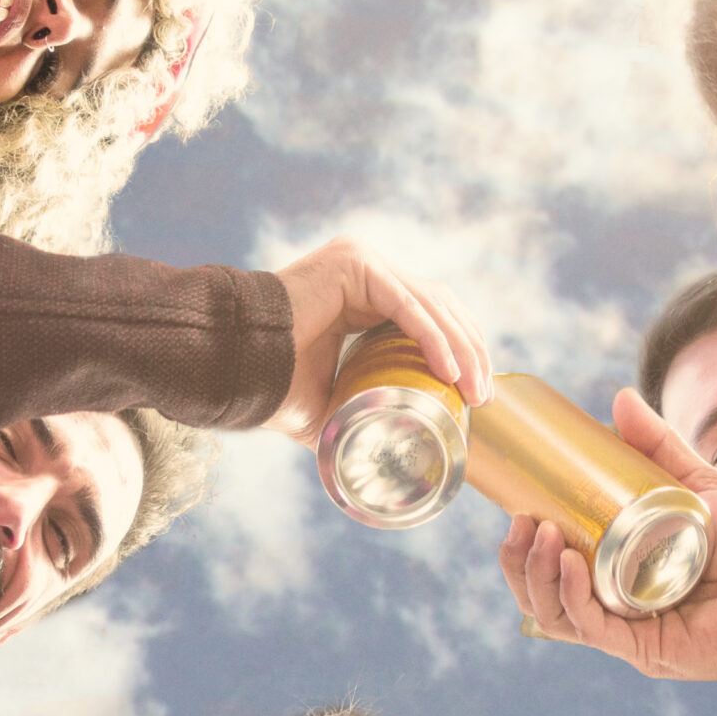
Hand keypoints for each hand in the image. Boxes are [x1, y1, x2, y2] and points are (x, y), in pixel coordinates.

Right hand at [263, 237, 491, 445]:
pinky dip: (433, 338)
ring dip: (462, 348)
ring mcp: (362, 262)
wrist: (232, 368)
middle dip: (471, 350)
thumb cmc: (271, 384)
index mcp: (364, 292)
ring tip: (476, 390)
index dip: (461, 347)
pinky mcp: (354, 264)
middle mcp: (367, 270)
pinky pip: (406, 305)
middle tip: (484, 395)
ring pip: (430, 303)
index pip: (430, 312)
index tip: (478, 391)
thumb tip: (382, 453)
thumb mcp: (329, 405)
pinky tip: (450, 371)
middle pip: (440, 305)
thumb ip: (357, 414)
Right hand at [498, 388, 716, 681]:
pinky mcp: (645, 648)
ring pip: (556, 614)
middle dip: (519, 561)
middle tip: (520, 522)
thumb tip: (618, 398)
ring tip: (536, 535)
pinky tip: (566, 561)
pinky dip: (572, 595)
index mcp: (616, 575)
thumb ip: (661, 446)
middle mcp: (613, 607)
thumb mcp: (699, 486)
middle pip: (542, 595)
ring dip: (536, 575)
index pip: (550, 569)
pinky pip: (592, 628)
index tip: (515, 506)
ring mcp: (627, 630)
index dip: (522, 546)